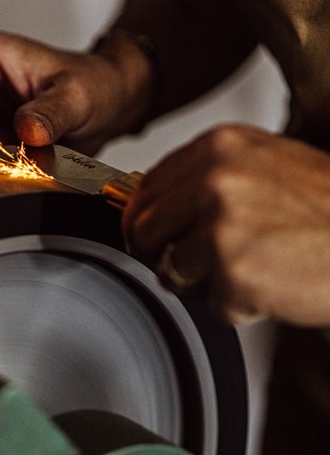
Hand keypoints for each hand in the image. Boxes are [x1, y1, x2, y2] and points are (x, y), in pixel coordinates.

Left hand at [123, 124, 329, 326]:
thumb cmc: (327, 209)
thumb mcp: (266, 166)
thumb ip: (208, 176)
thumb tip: (157, 202)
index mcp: (219, 148)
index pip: (146, 188)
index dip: (146, 221)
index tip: (154, 237)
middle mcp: (214, 179)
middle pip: (144, 229)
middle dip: (161, 255)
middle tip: (192, 267)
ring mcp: (222, 225)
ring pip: (171, 270)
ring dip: (204, 283)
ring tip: (250, 271)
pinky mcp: (236, 271)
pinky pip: (211, 304)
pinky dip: (238, 307)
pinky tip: (272, 286)